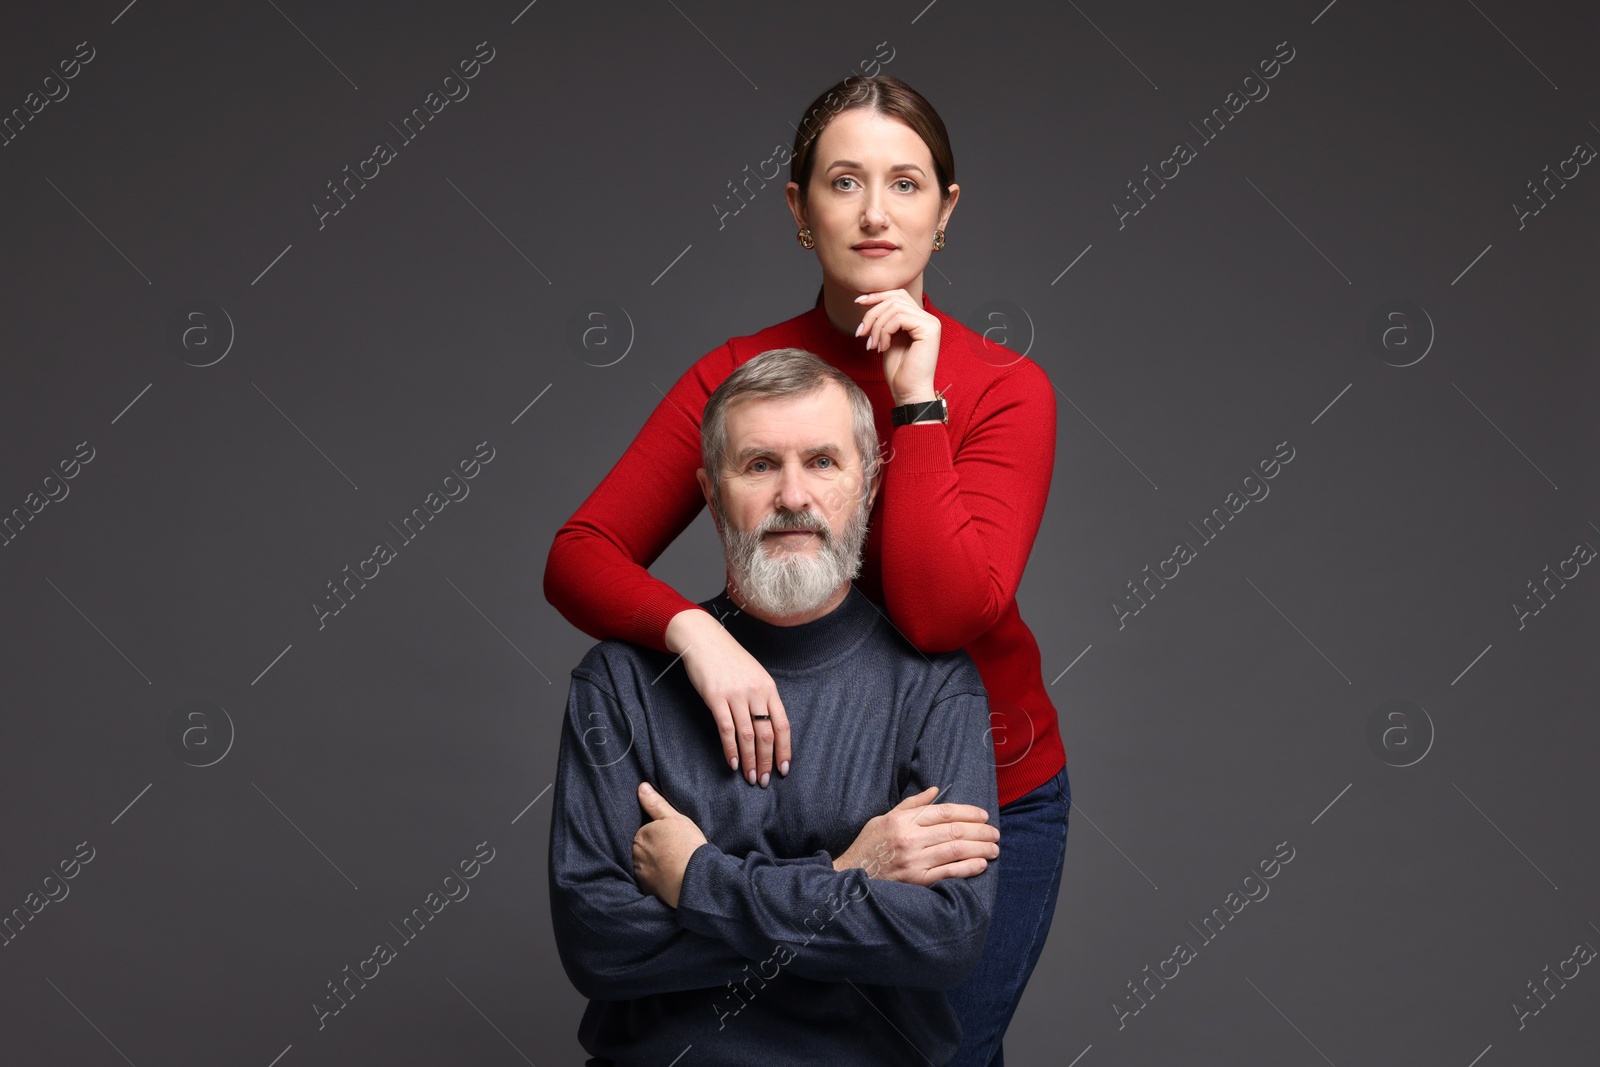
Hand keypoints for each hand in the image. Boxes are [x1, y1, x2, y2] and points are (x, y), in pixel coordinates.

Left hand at [632, 782, 708, 908]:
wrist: (695, 879)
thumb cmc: (687, 845)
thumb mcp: (674, 818)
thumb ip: (656, 803)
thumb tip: (641, 787)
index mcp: (641, 834)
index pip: (646, 832)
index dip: (660, 835)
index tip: (672, 839)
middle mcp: (636, 853)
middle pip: (643, 848)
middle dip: (654, 850)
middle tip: (674, 852)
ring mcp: (640, 872)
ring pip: (645, 864)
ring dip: (655, 865)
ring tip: (673, 866)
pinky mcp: (646, 888)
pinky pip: (649, 881)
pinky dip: (657, 879)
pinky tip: (670, 878)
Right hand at [666, 608, 791, 786]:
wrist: (704, 640)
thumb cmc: (729, 659)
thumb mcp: (754, 675)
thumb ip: (762, 698)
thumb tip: (768, 728)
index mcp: (768, 688)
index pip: (782, 724)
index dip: (784, 749)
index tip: (783, 768)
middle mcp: (755, 692)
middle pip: (766, 733)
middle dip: (767, 761)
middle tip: (764, 780)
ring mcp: (736, 694)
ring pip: (748, 735)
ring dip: (750, 759)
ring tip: (750, 777)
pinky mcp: (715, 697)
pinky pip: (726, 728)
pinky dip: (730, 748)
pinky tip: (733, 762)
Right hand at [831, 786, 998, 884]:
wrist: (851, 877)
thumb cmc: (869, 845)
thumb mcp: (884, 818)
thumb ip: (911, 804)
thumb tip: (936, 790)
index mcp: (902, 821)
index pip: (943, 811)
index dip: (967, 812)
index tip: (983, 815)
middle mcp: (910, 839)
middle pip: (954, 830)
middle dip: (980, 831)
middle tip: (995, 833)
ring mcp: (914, 861)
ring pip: (955, 850)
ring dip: (980, 848)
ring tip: (994, 848)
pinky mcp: (917, 881)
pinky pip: (949, 873)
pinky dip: (968, 868)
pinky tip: (980, 864)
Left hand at [853, 289, 940, 406]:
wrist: (908, 392)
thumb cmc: (898, 371)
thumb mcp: (887, 338)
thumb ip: (884, 320)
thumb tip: (869, 300)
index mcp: (919, 319)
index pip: (897, 295)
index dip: (876, 296)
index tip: (857, 302)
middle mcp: (928, 318)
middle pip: (894, 299)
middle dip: (872, 313)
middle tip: (861, 333)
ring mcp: (930, 323)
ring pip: (894, 307)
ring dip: (876, 326)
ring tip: (872, 345)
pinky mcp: (929, 329)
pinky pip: (899, 318)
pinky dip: (884, 331)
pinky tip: (882, 347)